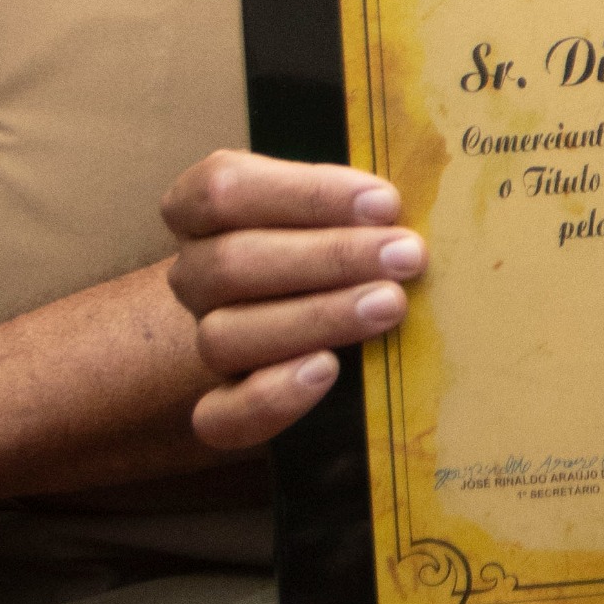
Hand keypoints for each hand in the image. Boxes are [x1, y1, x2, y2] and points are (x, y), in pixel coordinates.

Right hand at [162, 154, 424, 452]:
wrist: (311, 324)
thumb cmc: (338, 243)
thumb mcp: (340, 209)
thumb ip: (357, 201)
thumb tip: (401, 202)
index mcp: (205, 210)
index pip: (224, 187)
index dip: (306, 192)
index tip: (386, 203)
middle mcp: (196, 274)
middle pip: (231, 261)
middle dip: (331, 256)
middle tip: (406, 255)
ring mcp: (205, 340)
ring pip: (226, 335)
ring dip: (316, 318)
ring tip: (389, 305)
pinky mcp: (222, 406)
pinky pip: (220, 416)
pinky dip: (269, 398)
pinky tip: (327, 371)